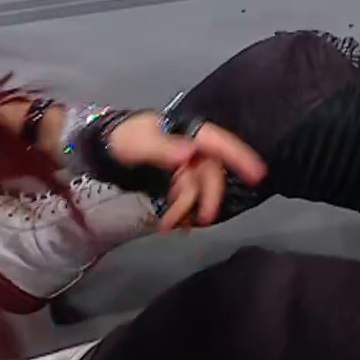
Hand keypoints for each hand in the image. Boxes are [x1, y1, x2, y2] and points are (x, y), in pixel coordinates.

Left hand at [103, 114, 266, 231]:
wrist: (102, 149)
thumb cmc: (122, 140)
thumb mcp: (138, 143)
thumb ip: (164, 148)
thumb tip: (189, 154)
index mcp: (188, 133)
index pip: (219, 143)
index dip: (240, 157)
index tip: (257, 176)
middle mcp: (192, 148)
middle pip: (210, 173)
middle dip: (208, 197)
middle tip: (204, 219)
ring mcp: (185, 164)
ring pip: (198, 188)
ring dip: (187, 208)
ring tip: (170, 226)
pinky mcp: (177, 179)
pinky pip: (187, 196)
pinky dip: (180, 211)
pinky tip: (169, 224)